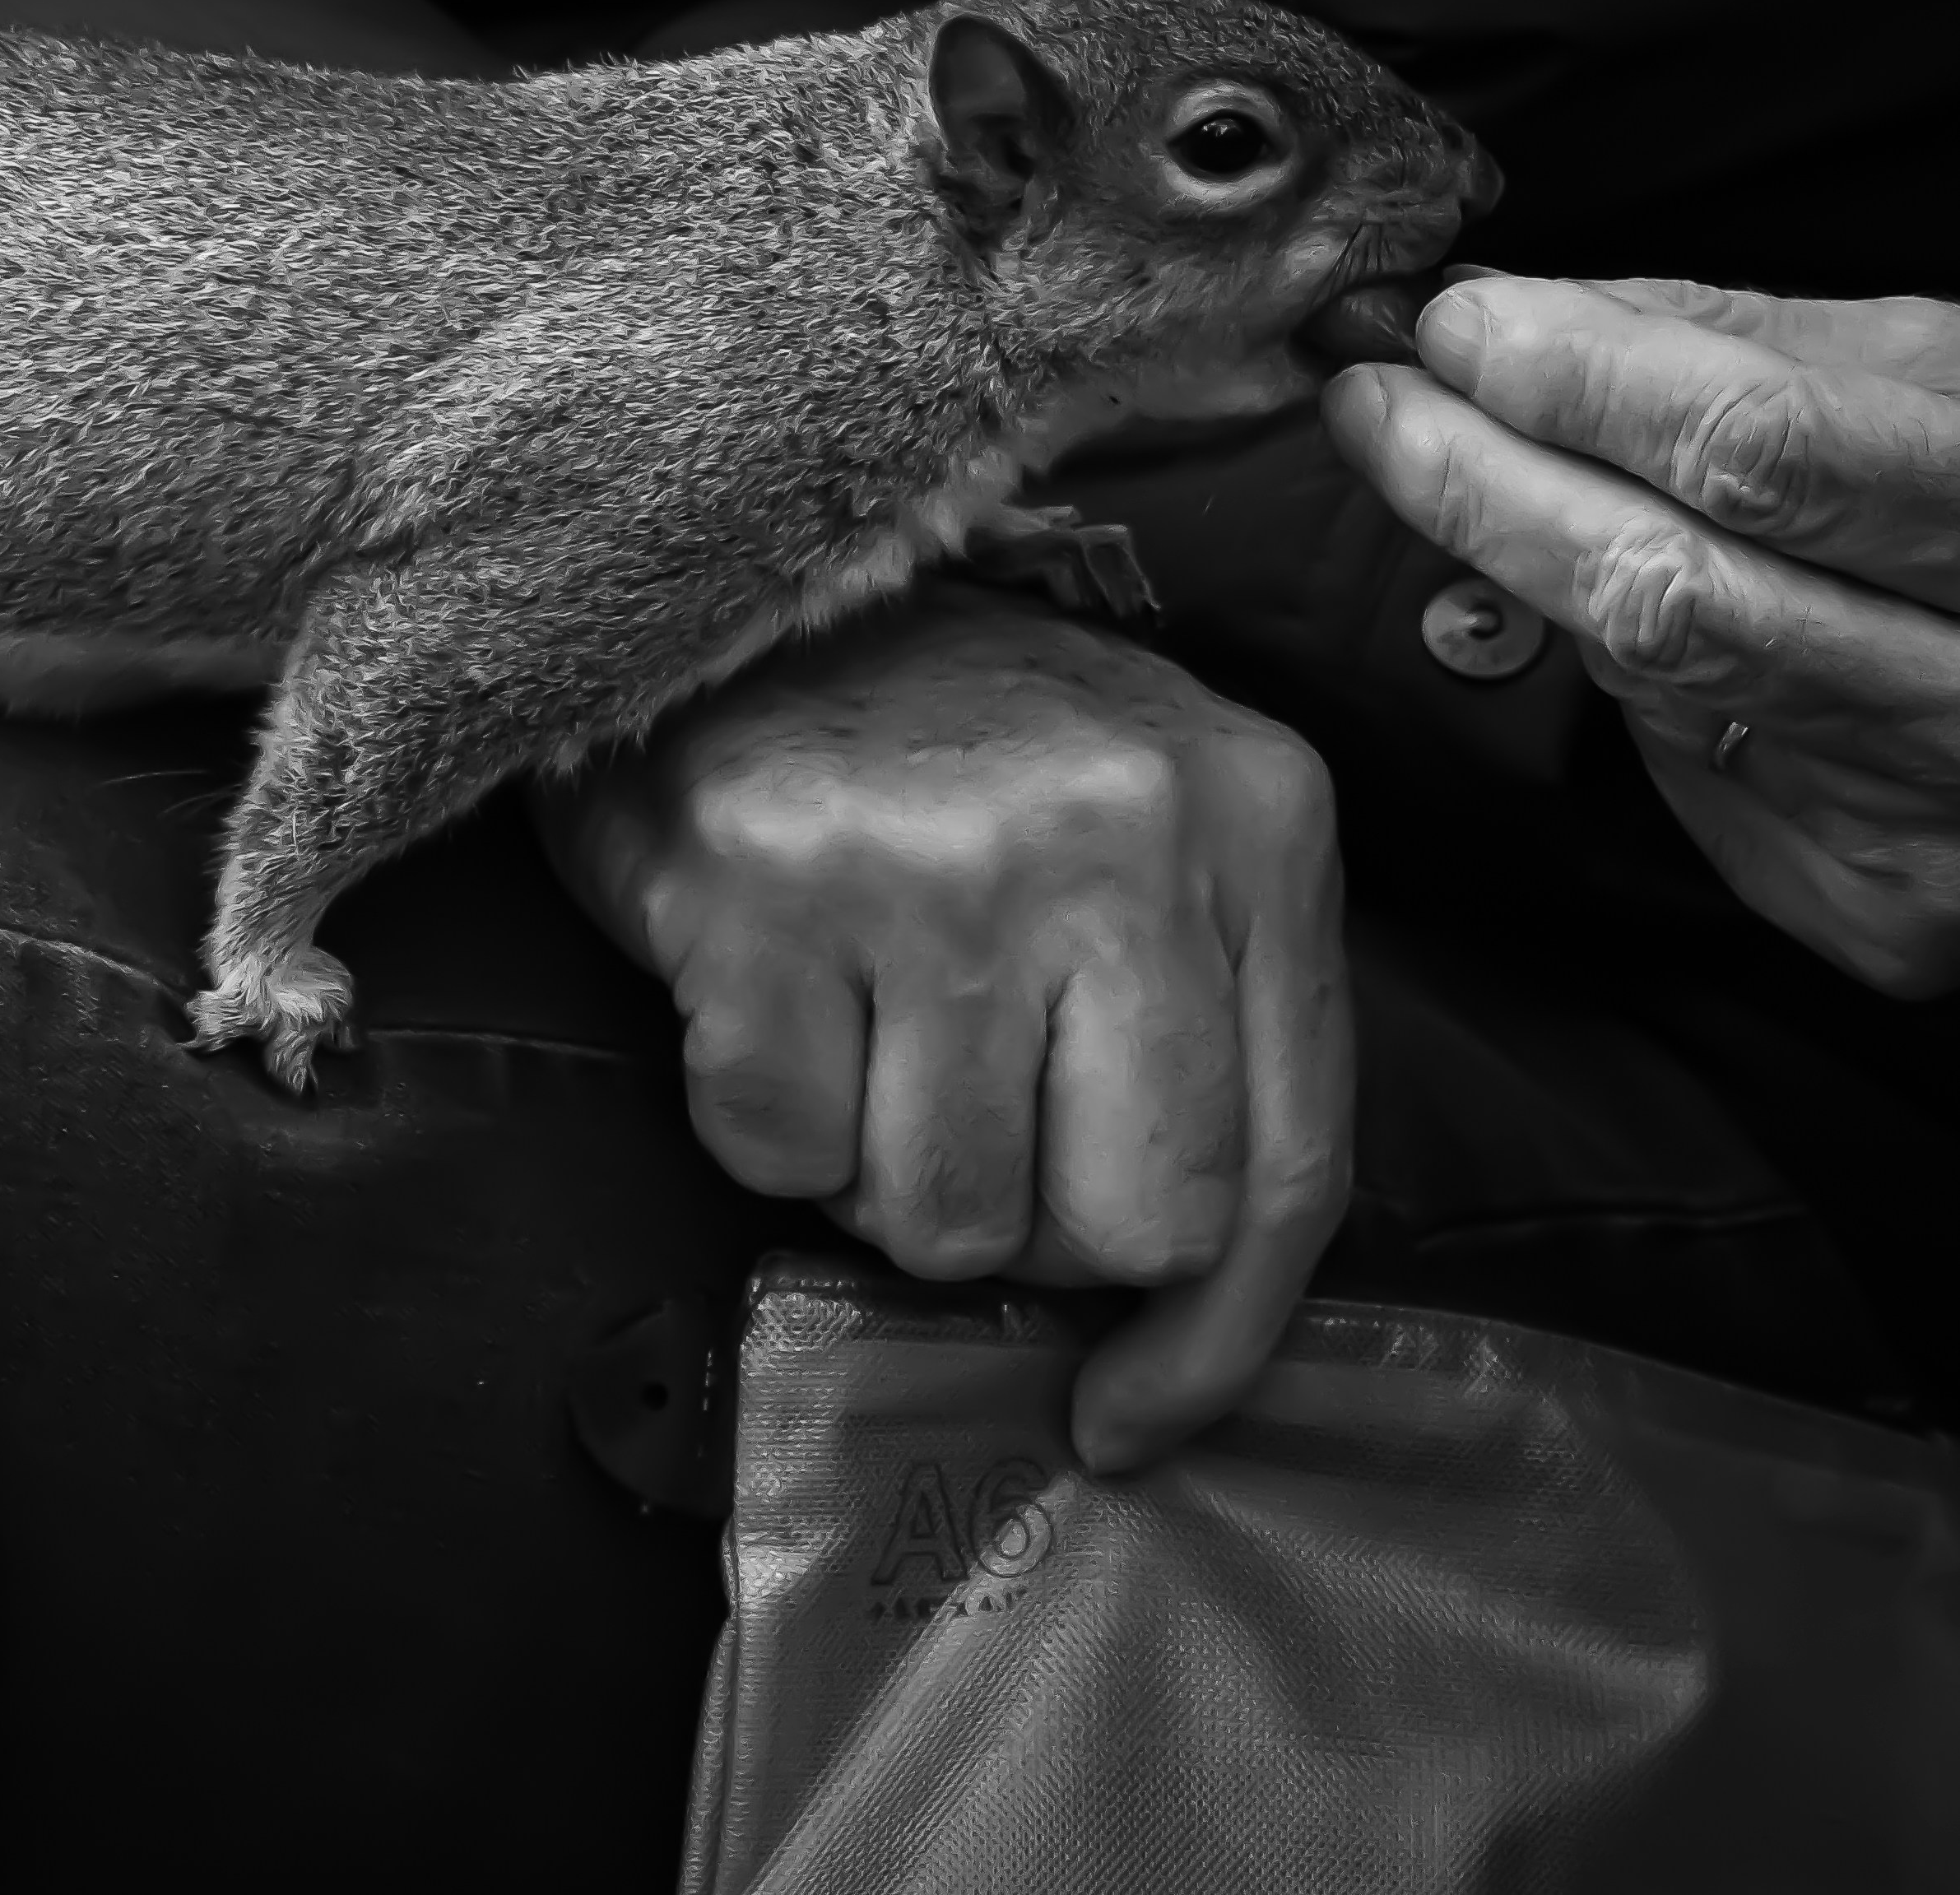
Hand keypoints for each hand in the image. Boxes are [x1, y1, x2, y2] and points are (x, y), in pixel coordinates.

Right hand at [537, 589, 1352, 1472]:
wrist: (725, 593)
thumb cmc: (943, 761)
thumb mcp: (1143, 848)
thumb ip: (1196, 1052)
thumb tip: (1158, 1354)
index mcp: (1259, 821)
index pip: (1289, 1169)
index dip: (1212, 1341)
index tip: (1123, 1419)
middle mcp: (1124, 832)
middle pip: (1130, 1224)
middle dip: (1027, 1229)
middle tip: (954, 1126)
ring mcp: (943, 858)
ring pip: (947, 1216)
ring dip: (877, 1179)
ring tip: (852, 1038)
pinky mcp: (767, 887)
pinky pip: (781, 1154)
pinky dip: (758, 1123)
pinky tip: (760, 1000)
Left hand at [1327, 277, 1959, 994]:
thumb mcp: (1941, 379)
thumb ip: (1750, 345)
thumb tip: (1527, 315)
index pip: (1761, 455)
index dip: (1583, 386)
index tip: (1454, 326)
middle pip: (1669, 591)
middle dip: (1487, 482)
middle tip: (1376, 402)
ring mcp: (1930, 820)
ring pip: (1655, 681)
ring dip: (1529, 566)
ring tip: (1459, 473)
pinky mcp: (1876, 902)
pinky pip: (1688, 766)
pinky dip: (1644, 679)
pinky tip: (1640, 622)